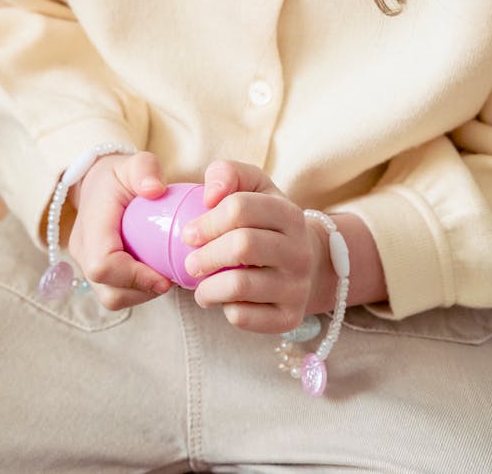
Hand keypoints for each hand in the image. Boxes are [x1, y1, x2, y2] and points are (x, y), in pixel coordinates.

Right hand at [68, 151, 172, 309]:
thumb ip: (146, 170)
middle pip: (107, 290)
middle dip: (142, 291)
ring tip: (162, 276)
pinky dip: (136, 291)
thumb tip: (155, 190)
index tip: (165, 277)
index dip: (135, 277)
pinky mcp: (94, 271)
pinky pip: (114, 292)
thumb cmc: (120, 175)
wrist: (97, 184)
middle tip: (169, 277)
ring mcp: (85, 262)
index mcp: (92, 223)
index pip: (103, 264)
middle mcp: (82, 248)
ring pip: (110, 297)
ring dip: (140, 294)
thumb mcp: (135, 162)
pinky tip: (153, 274)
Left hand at [180, 159, 327, 333]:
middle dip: (205, 254)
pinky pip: (244, 316)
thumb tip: (209, 195)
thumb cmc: (265, 221)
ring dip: (207, 286)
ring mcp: (297, 287)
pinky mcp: (288, 318)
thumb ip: (228, 173)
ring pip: (240, 285)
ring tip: (198, 283)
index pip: (240, 208)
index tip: (188, 233)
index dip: (207, 220)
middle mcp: (299, 251)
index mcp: (289, 214)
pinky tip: (221, 300)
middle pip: (241, 246)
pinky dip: (223, 308)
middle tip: (189, 261)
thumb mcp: (253, 187)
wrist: (303, 264)